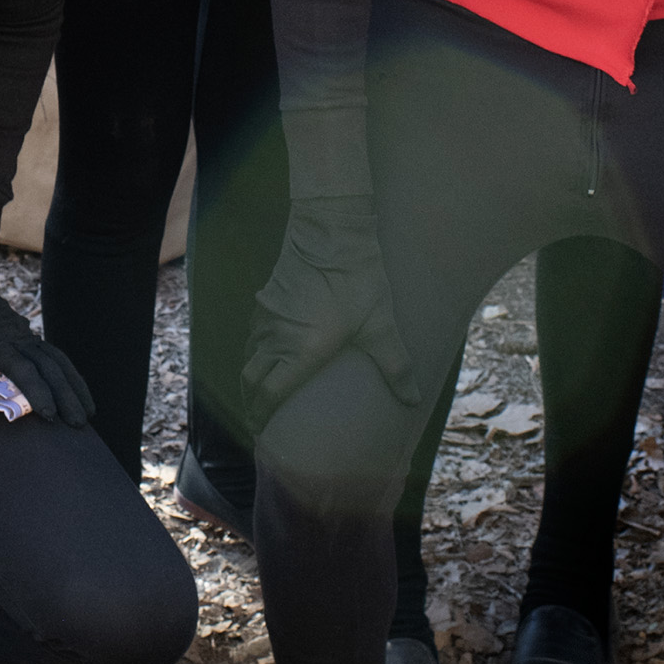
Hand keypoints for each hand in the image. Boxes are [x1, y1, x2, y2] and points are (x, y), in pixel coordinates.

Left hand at [0, 261, 92, 424]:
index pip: (21, 368)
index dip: (37, 391)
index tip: (49, 415)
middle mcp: (14, 336)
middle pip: (49, 367)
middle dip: (66, 395)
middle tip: (79, 424)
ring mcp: (22, 333)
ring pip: (57, 360)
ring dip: (74, 384)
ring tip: (88, 413)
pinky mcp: (24, 334)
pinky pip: (53, 354)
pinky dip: (68, 372)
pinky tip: (76, 390)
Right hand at [241, 194, 396, 420]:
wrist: (330, 230)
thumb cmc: (356, 278)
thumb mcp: (380, 324)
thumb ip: (395, 365)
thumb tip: (413, 400)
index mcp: (300, 351)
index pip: (269, 394)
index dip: (261, 417)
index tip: (260, 432)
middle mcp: (276, 338)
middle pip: (251, 380)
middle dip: (251, 403)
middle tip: (258, 419)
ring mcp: (266, 317)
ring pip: (249, 356)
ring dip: (252, 378)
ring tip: (261, 391)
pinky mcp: (266, 298)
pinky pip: (253, 334)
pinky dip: (255, 352)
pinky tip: (269, 351)